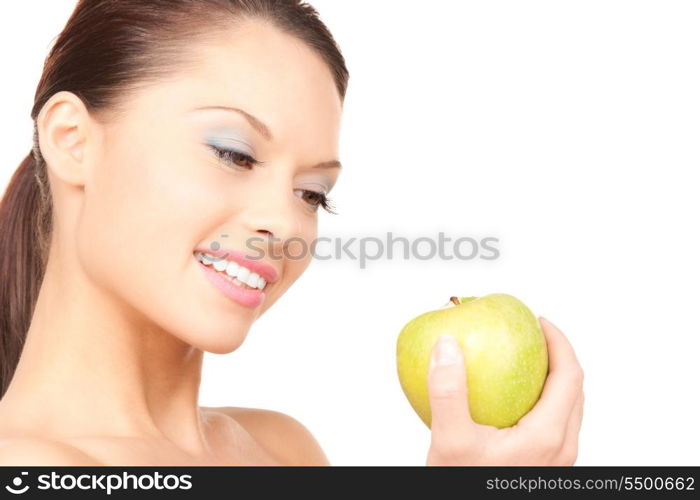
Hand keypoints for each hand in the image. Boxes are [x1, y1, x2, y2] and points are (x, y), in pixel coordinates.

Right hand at [426, 316, 583, 465]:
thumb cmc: (464, 489)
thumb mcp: (450, 442)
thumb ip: (449, 391)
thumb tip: (448, 345)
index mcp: (547, 437)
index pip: (570, 376)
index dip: (559, 341)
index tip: (538, 321)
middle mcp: (561, 449)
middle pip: (575, 389)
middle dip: (557, 355)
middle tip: (532, 335)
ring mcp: (556, 462)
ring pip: (567, 408)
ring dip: (552, 377)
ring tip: (522, 361)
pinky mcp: (544, 469)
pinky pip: (553, 423)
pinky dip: (541, 398)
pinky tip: (508, 398)